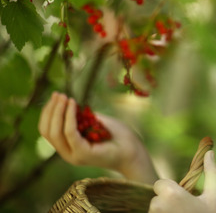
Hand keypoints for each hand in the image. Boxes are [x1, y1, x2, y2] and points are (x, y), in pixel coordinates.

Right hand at [39, 92, 156, 183]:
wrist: (134, 151)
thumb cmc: (117, 136)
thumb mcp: (95, 123)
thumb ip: (81, 117)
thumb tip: (69, 103)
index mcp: (68, 147)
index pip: (47, 130)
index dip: (48, 112)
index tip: (56, 96)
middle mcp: (68, 153)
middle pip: (47, 131)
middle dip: (51, 110)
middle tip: (58, 94)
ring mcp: (75, 155)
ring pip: (55, 132)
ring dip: (58, 111)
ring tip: (64, 97)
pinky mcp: (83, 153)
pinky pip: (70, 132)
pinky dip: (69, 116)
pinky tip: (73, 104)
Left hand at [149, 150, 215, 212]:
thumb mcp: (214, 197)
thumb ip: (212, 173)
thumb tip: (210, 152)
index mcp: (171, 194)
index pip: (160, 184)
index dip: (172, 191)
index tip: (183, 200)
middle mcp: (158, 206)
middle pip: (156, 198)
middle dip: (167, 204)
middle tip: (184, 212)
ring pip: (154, 211)